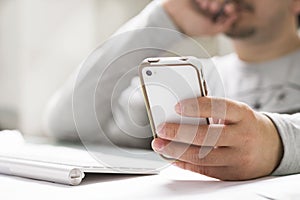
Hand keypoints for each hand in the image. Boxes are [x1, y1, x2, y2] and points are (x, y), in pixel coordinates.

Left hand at [152, 97, 282, 179]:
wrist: (273, 148)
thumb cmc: (247, 126)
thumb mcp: (237, 112)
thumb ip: (214, 109)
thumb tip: (182, 108)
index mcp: (243, 115)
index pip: (219, 107)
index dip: (197, 107)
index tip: (177, 107)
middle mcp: (243, 136)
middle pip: (207, 135)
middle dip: (179, 132)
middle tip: (161, 129)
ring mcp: (239, 158)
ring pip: (203, 156)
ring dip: (177, 151)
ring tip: (161, 145)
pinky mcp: (233, 174)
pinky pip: (205, 170)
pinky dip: (185, 164)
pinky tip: (173, 157)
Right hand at [162, 0, 237, 35]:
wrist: (172, 15)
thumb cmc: (188, 24)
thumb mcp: (210, 30)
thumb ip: (225, 26)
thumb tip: (236, 17)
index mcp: (214, 15)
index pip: (230, 8)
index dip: (231, 8)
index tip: (228, 10)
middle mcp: (210, 4)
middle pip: (224, 1)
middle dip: (220, 4)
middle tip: (211, 9)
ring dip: (213, 0)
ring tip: (202, 5)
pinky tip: (198, 1)